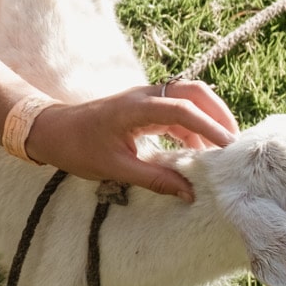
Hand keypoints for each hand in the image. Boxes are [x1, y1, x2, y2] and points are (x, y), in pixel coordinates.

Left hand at [26, 80, 237, 200]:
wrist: (51, 131)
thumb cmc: (77, 147)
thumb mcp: (115, 168)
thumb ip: (154, 179)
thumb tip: (189, 193)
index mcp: (136, 107)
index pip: (182, 110)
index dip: (209, 127)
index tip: (228, 148)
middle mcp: (145, 96)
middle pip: (194, 92)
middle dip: (218, 113)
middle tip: (234, 143)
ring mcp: (146, 99)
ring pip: (188, 99)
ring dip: (208, 120)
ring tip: (222, 150)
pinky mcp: (145, 108)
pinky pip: (177, 111)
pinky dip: (194, 127)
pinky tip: (200, 151)